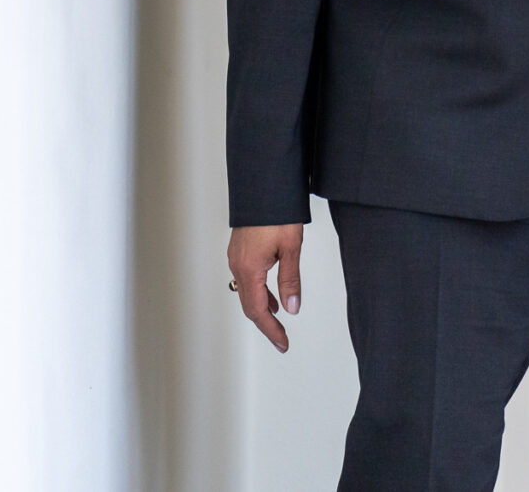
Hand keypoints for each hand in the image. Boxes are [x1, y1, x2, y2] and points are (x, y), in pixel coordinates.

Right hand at [227, 223, 304, 351]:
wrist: (264, 184)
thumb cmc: (277, 212)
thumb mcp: (290, 248)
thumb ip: (290, 280)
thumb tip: (292, 308)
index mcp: (249, 269)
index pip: (258, 310)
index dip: (271, 330)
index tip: (283, 344)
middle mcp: (238, 265)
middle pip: (249, 305)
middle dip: (266, 324)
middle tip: (281, 339)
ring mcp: (236, 257)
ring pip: (247, 292)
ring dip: (262, 308)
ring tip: (278, 321)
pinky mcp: (239, 250)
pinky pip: (246, 279)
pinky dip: (259, 292)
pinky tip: (272, 294)